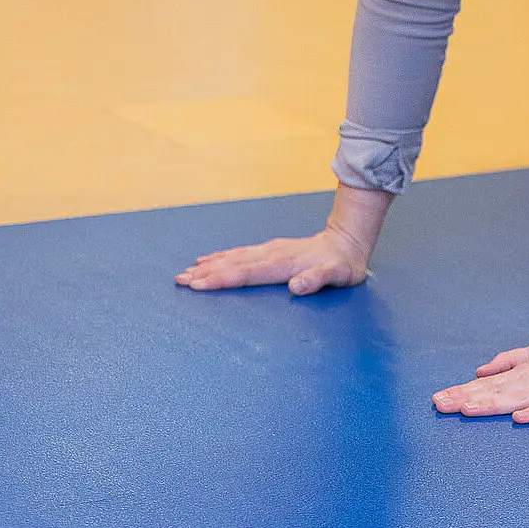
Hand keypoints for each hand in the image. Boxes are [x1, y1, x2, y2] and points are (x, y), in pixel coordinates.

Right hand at [175, 224, 369, 295]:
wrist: (349, 240)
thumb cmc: (343, 264)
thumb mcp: (338, 275)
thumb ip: (318, 280)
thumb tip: (296, 287)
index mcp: (284, 263)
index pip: (247, 273)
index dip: (222, 279)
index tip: (198, 284)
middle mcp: (273, 254)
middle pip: (234, 264)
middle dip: (206, 273)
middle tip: (180, 280)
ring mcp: (271, 250)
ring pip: (234, 257)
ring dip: (210, 265)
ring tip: (187, 271)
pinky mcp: (271, 249)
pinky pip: (241, 252)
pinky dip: (223, 256)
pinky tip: (210, 259)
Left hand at [433, 335, 528, 423]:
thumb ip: (508, 361)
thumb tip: (479, 371)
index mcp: (524, 370)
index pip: (488, 383)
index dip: (463, 391)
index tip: (439, 399)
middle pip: (496, 391)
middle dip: (467, 398)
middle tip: (441, 405)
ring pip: (518, 398)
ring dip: (492, 404)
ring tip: (468, 410)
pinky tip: (519, 418)